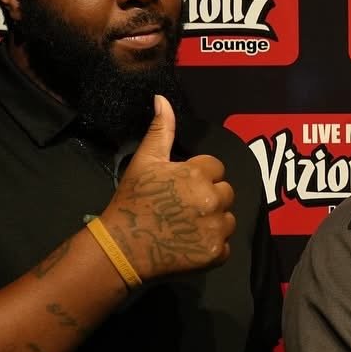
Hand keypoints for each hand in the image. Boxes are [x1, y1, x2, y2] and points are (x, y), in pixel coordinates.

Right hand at [101, 95, 235, 280]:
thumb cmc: (132, 201)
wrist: (121, 247)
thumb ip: (160, 130)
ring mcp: (215, 228)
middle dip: (209, 197)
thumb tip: (162, 98)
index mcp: (198, 174)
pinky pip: (225, 245)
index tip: (180, 187)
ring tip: (187, 225)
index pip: (215, 168)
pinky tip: (190, 243)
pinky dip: (212, 245)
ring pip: (228, 218)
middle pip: (226, 192)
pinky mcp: (215, 252)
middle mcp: (212, 200)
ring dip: (214, 221)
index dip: (198, 176)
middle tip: (183, 207)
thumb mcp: (145, 161)